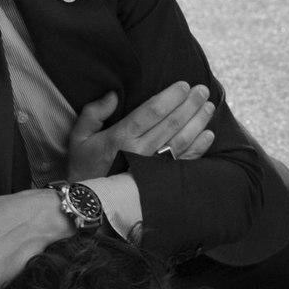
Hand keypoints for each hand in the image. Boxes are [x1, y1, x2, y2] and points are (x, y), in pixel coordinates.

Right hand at [67, 81, 214, 179]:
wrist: (89, 203)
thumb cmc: (84, 166)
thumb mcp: (79, 137)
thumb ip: (94, 113)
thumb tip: (114, 95)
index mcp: (121, 137)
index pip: (152, 111)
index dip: (171, 96)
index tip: (184, 85)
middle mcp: (141, 151)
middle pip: (172, 123)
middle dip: (190, 104)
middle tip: (203, 90)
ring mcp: (154, 167)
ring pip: (182, 140)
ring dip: (198, 121)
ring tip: (209, 106)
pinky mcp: (161, 180)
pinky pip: (184, 161)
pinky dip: (199, 147)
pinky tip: (208, 134)